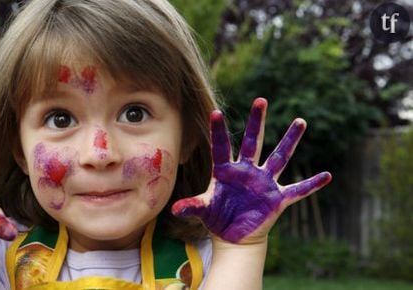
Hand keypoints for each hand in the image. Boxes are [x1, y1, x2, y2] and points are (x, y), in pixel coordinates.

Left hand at [172, 98, 330, 243]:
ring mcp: (264, 183)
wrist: (234, 236)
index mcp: (226, 171)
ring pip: (279, 157)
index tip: (215, 111)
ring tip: (300, 121)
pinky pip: (297, 190)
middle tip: (260, 100)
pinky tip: (327, 175)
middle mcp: (247, 171)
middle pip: (253, 142)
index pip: (221, 146)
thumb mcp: (203, 211)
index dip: (218, 131)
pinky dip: (312, 184)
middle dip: (257, 121)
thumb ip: (192, 206)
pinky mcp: (276, 198)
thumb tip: (174, 209)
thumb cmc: (217, 218)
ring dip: (290, 140)